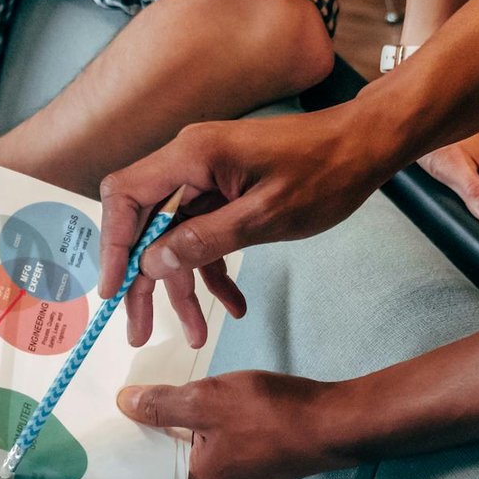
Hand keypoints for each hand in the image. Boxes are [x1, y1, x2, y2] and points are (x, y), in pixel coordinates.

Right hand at [98, 104, 396, 348]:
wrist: (366, 145)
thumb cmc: (324, 172)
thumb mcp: (265, 217)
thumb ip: (206, 240)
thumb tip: (153, 264)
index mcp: (191, 156)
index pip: (125, 197)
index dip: (113, 246)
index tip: (113, 292)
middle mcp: (189, 162)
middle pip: (144, 224)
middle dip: (142, 281)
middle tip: (138, 331)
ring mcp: (206, 177)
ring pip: (174, 237)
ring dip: (182, 285)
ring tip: (196, 332)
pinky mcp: (225, 191)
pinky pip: (203, 234)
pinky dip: (213, 269)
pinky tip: (234, 304)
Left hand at [116, 371, 356, 478]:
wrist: (331, 422)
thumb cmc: (269, 416)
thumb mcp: (206, 401)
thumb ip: (161, 404)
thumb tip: (123, 404)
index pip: (140, 475)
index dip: (119, 449)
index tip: (94, 428)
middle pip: (159, 462)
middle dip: (139, 434)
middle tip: (109, 406)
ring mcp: (227, 476)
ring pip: (181, 451)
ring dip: (164, 427)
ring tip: (135, 399)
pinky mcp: (243, 459)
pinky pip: (202, 444)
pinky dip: (189, 425)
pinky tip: (178, 402)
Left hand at [416, 129, 478, 222]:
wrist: (423, 114)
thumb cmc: (438, 138)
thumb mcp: (453, 170)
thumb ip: (476, 192)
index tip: (462, 213)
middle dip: (468, 206)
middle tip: (449, 194)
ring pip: (478, 192)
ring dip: (460, 194)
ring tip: (444, 182)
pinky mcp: (475, 158)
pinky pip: (469, 180)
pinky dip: (455, 182)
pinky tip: (444, 177)